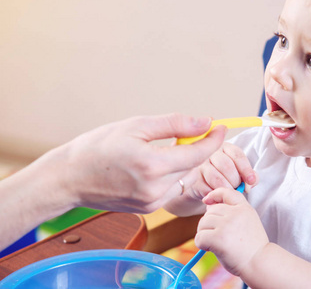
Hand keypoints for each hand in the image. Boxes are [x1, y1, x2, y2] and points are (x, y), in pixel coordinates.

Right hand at [34, 113, 226, 212]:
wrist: (70, 177)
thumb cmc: (98, 147)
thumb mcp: (137, 126)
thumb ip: (175, 124)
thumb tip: (204, 122)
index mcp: (152, 165)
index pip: (199, 153)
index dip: (214, 139)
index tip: (221, 127)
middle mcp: (155, 189)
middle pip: (194, 166)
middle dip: (200, 147)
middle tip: (195, 131)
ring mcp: (152, 202)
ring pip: (185, 178)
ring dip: (187, 162)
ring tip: (172, 146)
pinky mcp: (148, 209)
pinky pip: (173, 189)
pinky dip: (174, 174)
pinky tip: (161, 163)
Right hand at [184, 142, 258, 200]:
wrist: (201, 186)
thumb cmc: (224, 178)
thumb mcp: (239, 174)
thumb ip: (250, 176)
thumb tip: (252, 181)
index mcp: (225, 147)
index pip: (237, 155)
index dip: (246, 169)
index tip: (250, 181)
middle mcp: (210, 152)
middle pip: (226, 166)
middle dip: (235, 181)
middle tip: (237, 188)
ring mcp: (199, 165)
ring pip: (215, 177)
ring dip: (226, 188)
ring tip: (228, 192)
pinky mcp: (192, 178)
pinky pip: (206, 188)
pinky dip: (215, 194)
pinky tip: (218, 195)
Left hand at [195, 187, 268, 275]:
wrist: (260, 263)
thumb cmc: (252, 247)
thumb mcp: (247, 223)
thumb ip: (231, 213)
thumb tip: (208, 206)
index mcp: (244, 208)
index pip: (226, 192)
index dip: (214, 194)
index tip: (207, 200)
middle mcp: (235, 213)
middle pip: (210, 211)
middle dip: (209, 223)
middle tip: (217, 237)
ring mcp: (226, 224)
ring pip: (202, 223)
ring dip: (204, 233)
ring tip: (215, 244)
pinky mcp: (218, 237)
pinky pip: (199, 237)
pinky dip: (201, 244)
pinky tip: (210, 249)